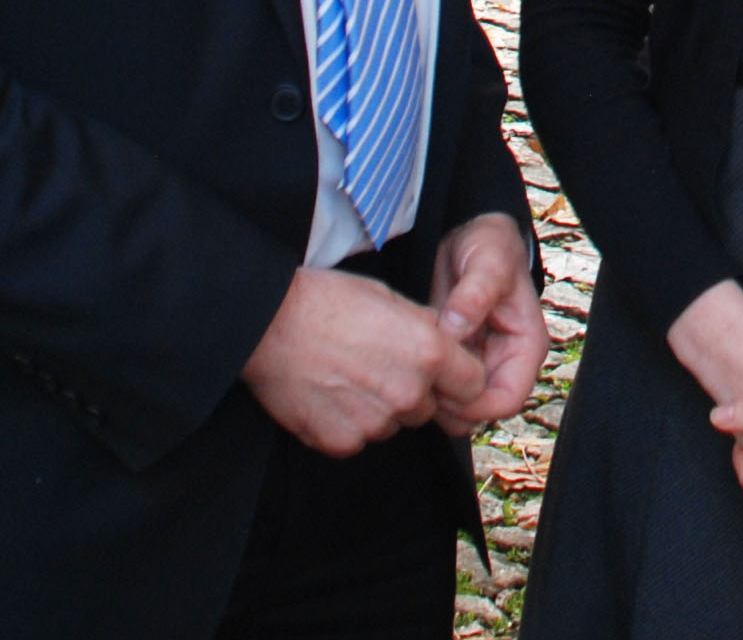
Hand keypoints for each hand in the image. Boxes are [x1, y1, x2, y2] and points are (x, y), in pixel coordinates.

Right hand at [239, 265, 483, 454]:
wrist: (267, 323)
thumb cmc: (330, 301)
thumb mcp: (393, 300)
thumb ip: (430, 329)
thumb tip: (453, 347)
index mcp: (430, 353)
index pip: (475, 385)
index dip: (460, 377)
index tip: (445, 372)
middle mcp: (409, 393)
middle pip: (430, 407)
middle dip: (415, 391)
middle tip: (378, 364)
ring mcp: (375, 422)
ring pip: (394, 423)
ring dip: (381, 407)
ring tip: (347, 374)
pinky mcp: (342, 442)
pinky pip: (359, 438)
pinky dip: (348, 422)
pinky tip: (328, 393)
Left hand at [428, 213, 546, 432]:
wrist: (470, 235)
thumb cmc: (490, 246)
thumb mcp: (488, 262)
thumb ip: (475, 294)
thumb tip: (456, 328)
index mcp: (526, 346)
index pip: (507, 400)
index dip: (475, 405)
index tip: (440, 390)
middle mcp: (506, 362)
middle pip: (481, 411)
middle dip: (449, 405)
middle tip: (414, 382)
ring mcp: (481, 363)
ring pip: (459, 406)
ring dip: (434, 398)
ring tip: (407, 372)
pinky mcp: (458, 360)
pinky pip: (442, 387)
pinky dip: (424, 383)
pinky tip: (405, 364)